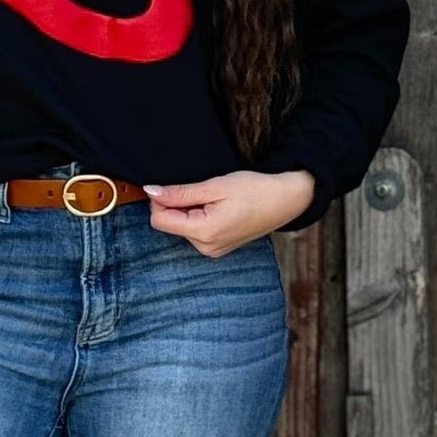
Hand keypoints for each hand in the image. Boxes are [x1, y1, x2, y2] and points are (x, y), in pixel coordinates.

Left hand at [143, 168, 315, 257]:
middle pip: (170, 224)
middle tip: (203, 191)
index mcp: (204, 233)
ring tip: (215, 199)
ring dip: (189, 210)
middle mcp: (206, 248)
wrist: (286, 199)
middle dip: (177, 205)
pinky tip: (219, 207)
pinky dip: (199, 217)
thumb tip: (150, 191)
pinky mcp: (218, 248)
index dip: (161, 199)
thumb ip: (180, 193)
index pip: (159, 220)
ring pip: (182, 226)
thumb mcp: (215, 186)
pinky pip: (195, 231)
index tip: (177, 186)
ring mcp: (213, 250)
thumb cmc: (255, 189)